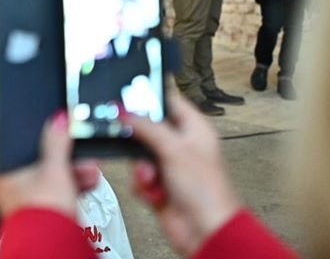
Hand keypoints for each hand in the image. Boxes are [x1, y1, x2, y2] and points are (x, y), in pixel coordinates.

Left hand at [0, 112, 99, 218]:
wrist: (52, 245)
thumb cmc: (41, 212)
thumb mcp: (54, 167)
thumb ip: (56, 141)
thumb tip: (57, 120)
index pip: (12, 146)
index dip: (34, 139)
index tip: (51, 134)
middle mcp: (5, 189)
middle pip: (35, 163)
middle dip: (63, 158)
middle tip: (77, 152)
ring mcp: (22, 203)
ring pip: (47, 179)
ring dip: (71, 171)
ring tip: (88, 169)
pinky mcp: (38, 214)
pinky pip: (54, 193)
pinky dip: (69, 187)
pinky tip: (86, 182)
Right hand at [124, 92, 241, 256]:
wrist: (204, 232)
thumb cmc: (206, 192)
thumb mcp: (173, 149)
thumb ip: (145, 127)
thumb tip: (123, 110)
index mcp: (194, 129)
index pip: (169, 101)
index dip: (148, 98)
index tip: (126, 96)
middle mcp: (181, 145)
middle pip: (147, 129)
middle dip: (138, 140)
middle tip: (128, 139)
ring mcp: (169, 166)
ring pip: (139, 154)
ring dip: (141, 168)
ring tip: (150, 177)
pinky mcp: (159, 185)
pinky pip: (138, 176)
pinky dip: (143, 185)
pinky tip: (155, 193)